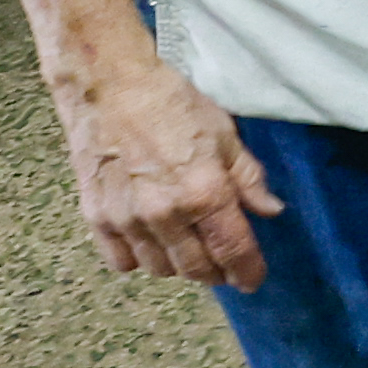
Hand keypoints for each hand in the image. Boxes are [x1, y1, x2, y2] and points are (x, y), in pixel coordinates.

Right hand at [61, 56, 283, 291]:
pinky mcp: (97, 218)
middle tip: (224, 266)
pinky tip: (150, 242)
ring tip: (188, 249)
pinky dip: (139, 259)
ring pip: (160, 269)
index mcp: (204, 192)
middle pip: (196, 268)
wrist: (109, 87)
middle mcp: (165, 214)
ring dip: (179, 266)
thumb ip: (248, 178)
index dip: (247, 271)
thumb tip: (271, 211)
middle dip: (216, 273)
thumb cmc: (172, 104)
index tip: (253, 280)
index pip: (233, 250)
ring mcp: (127, 219)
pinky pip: (122, 261)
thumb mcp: (224, 134)